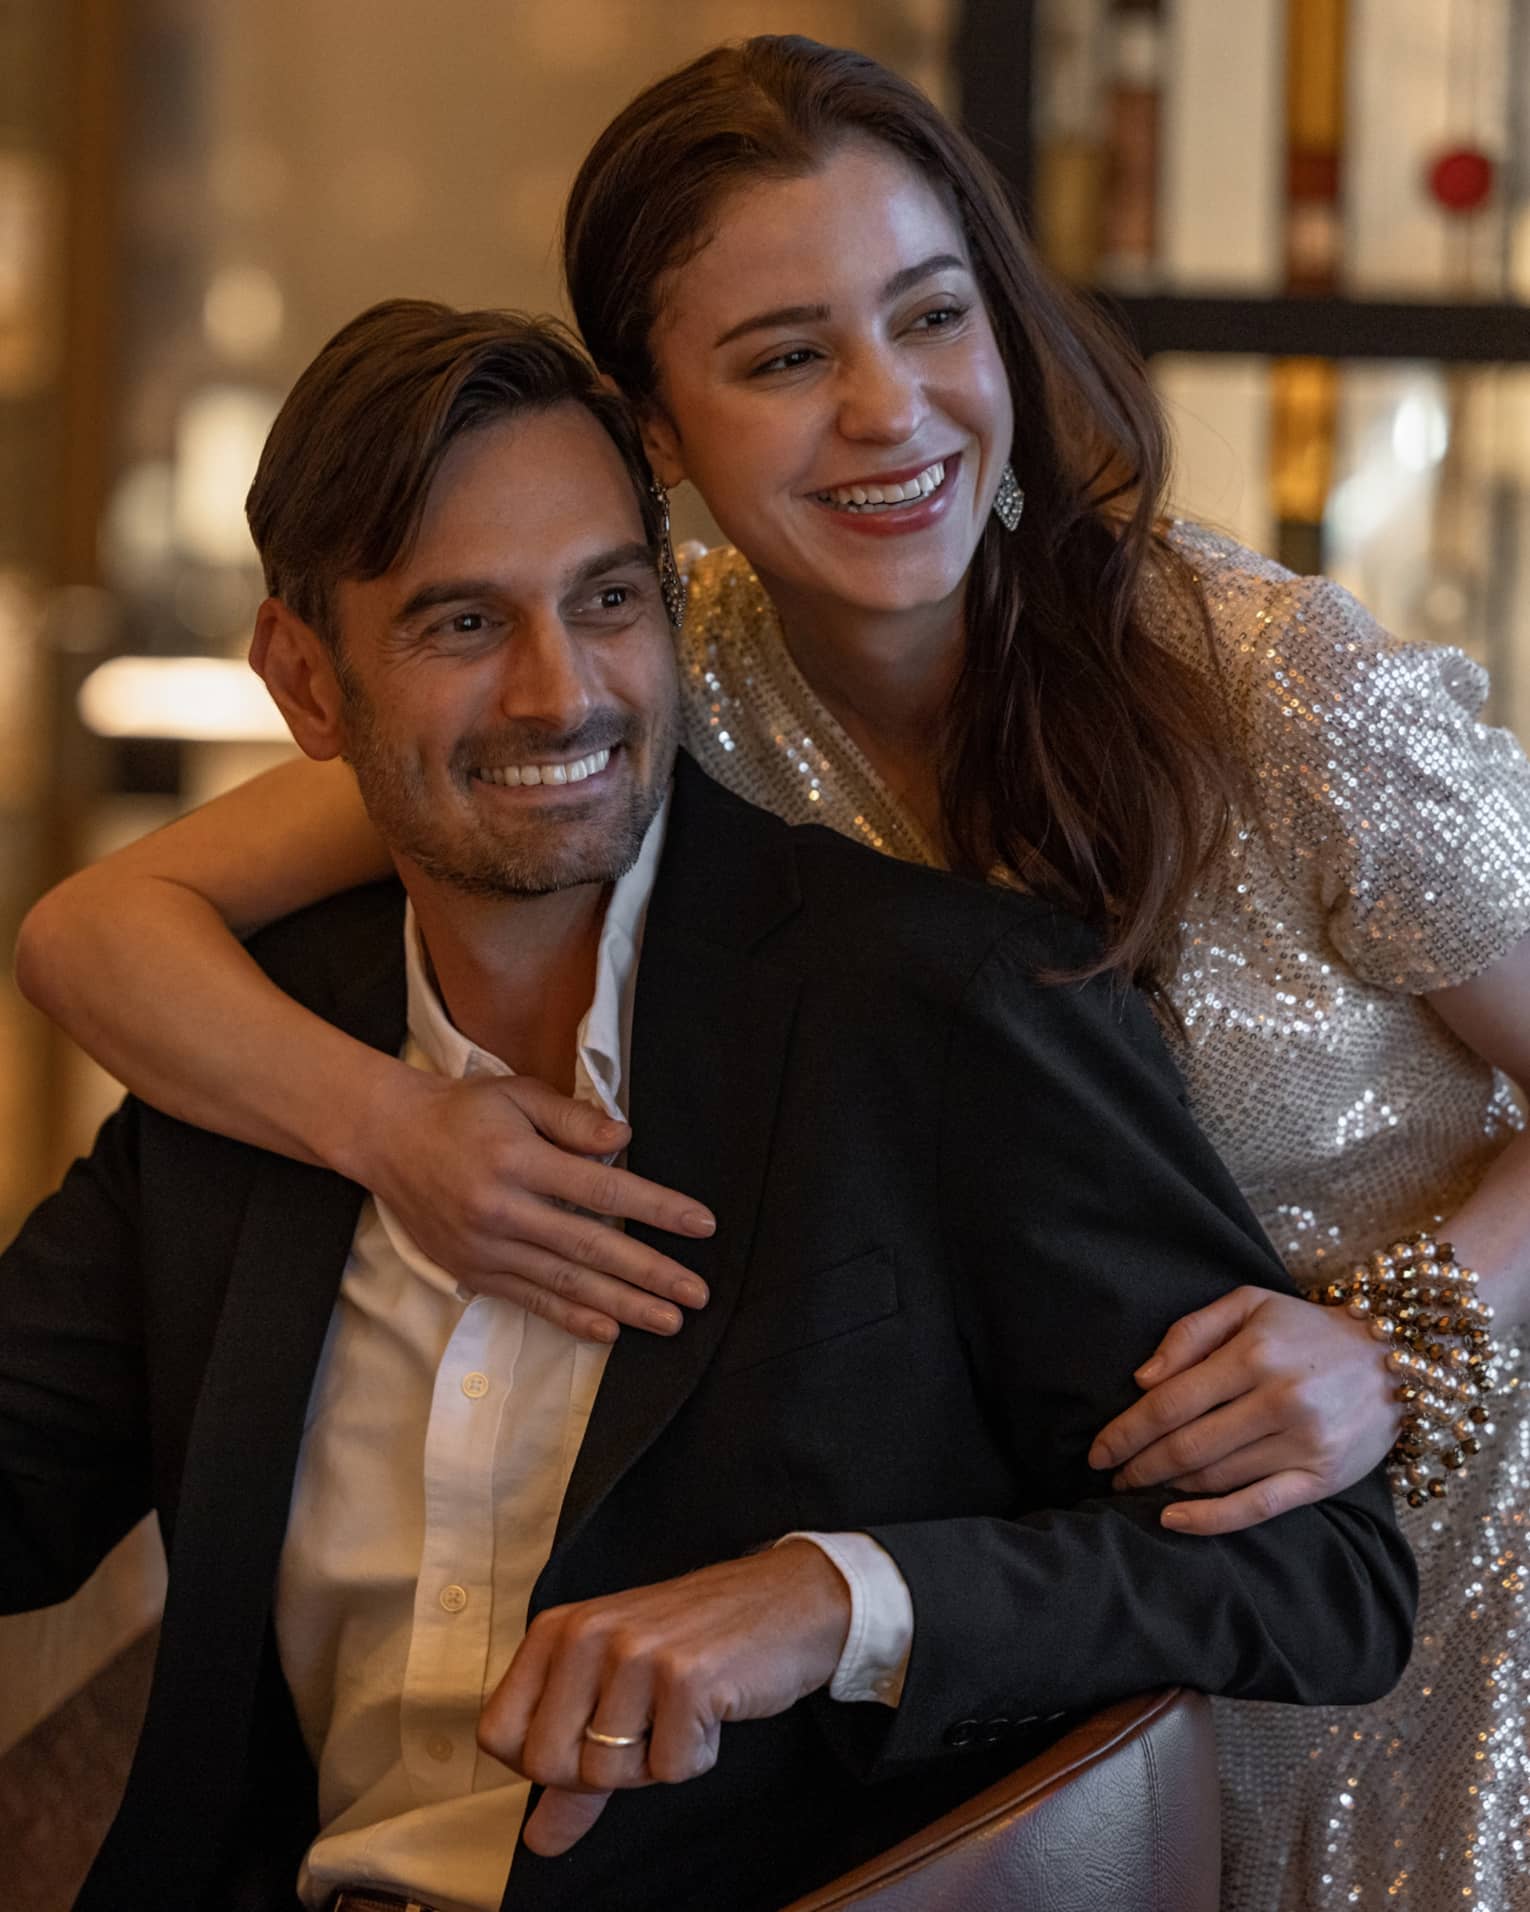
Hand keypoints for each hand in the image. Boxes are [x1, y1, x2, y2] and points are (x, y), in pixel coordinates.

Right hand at [354, 1064, 715, 1341]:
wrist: (388, 1139)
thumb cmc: (462, 1112)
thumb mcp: (517, 1095)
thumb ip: (572, 1119)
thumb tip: (624, 1138)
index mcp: (519, 1160)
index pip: (602, 1190)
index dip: (656, 1209)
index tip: (700, 1224)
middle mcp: (503, 1210)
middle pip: (590, 1247)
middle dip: (649, 1273)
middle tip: (696, 1293)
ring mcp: (486, 1247)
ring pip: (565, 1283)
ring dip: (622, 1305)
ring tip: (668, 1320)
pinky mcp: (473, 1272)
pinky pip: (530, 1301)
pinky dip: (571, 1320)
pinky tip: (609, 1331)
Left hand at [479, 1541, 851, 1856]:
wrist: (791, 1600)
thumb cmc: (700, 1644)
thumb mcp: (620, 1690)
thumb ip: (575, 1766)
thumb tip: (538, 1841)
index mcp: (557, 1629)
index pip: (498, 1734)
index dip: (543, 1762)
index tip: (589, 1739)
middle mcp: (586, 1633)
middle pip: (548, 1764)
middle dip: (600, 1770)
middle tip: (645, 1727)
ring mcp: (635, 1653)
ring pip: (609, 1773)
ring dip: (654, 1762)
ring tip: (681, 1711)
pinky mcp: (685, 1678)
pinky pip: (670, 1769)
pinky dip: (697, 1755)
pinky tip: (712, 1709)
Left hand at [1087, 1286, 1398, 1534]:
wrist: (1397, 1357)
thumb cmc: (1307, 1328)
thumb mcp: (1248, 1305)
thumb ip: (1189, 1333)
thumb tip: (1141, 1379)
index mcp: (1253, 1354)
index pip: (1169, 1401)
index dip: (1126, 1431)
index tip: (1098, 1450)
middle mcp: (1278, 1400)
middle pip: (1185, 1444)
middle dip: (1137, 1465)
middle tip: (1109, 1476)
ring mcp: (1303, 1443)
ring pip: (1214, 1476)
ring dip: (1165, 1487)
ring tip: (1137, 1489)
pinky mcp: (1323, 1478)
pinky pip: (1257, 1506)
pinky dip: (1211, 1519)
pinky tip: (1173, 1519)